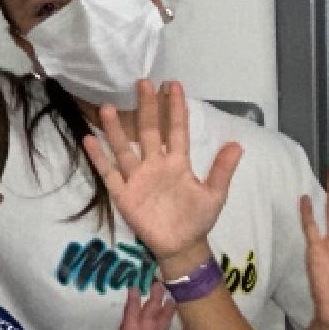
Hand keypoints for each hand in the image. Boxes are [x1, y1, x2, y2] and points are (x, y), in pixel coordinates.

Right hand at [82, 83, 240, 270]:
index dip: (175, 109)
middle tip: (142, 82)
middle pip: (148, 131)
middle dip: (146, 108)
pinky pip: (109, 173)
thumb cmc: (197, 219)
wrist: (182, 246)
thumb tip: (238, 144)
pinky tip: (90, 139)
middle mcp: (155, 165)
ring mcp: (138, 178)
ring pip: (124, 148)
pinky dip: (99, 157)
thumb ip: (222, 170)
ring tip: (108, 107)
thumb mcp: (214, 195)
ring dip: (116, 129)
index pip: (176, 130)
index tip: (172, 85)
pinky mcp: (124, 194)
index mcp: (178, 163)